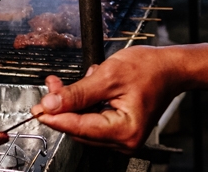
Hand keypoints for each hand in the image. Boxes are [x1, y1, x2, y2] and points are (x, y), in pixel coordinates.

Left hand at [33, 46, 180, 151]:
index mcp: (124, 130)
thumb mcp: (109, 76)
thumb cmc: (150, 69)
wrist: (171, 67)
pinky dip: (85, 105)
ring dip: (72, 103)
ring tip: (66, 83)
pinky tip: (86, 87)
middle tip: (51, 86)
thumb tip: (51, 104)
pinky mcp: (121, 129)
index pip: (79, 127)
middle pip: (79, 128)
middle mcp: (124, 140)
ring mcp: (123, 137)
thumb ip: (77, 92)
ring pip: (84, 124)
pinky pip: (94, 121)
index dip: (54, 117)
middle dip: (63, 107)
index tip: (36, 109)